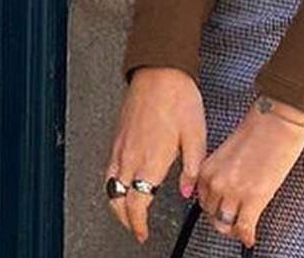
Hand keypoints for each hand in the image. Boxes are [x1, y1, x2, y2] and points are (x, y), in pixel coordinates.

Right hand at [104, 66, 206, 242]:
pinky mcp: (118, 136)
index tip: (144, 232)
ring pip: (109, 187)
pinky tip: (121, 182)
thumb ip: (191, 167)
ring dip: (116, 204)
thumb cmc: (178, 97)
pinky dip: (111, 184)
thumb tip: (187, 190)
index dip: (138, 224)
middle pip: (117, 201)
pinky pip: (108, 169)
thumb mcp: (195, 134)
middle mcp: (130, 157)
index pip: (137, 205)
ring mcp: (121, 147)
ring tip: (127, 211)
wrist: (160, 71)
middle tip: (136, 227)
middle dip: (125, 220)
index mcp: (150, 161)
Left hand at [196, 96, 303, 247]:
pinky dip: (247, 236)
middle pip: (212, 214)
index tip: (221, 208)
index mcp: (209, 167)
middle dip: (223, 218)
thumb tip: (230, 183)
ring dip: (235, 228)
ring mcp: (234, 192)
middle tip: (234, 219)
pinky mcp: (254, 198)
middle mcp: (216, 181)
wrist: (278, 117)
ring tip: (243, 227)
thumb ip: (225, 169)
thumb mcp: (231, 149)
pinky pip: (245, 227)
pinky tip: (251, 237)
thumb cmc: (261, 124)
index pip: (202, 199)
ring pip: (226, 224)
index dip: (214, 207)